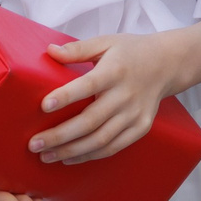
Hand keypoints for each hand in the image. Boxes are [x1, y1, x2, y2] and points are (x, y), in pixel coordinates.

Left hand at [31, 31, 185, 163]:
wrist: (166, 64)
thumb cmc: (131, 52)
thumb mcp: (106, 42)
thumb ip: (77, 49)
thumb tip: (50, 51)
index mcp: (115, 71)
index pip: (88, 86)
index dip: (67, 96)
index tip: (44, 106)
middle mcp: (126, 95)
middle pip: (91, 120)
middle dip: (60, 135)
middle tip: (34, 144)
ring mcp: (135, 115)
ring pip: (100, 139)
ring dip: (71, 151)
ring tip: (46, 156)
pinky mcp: (141, 128)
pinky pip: (113, 147)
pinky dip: (90, 156)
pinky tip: (69, 158)